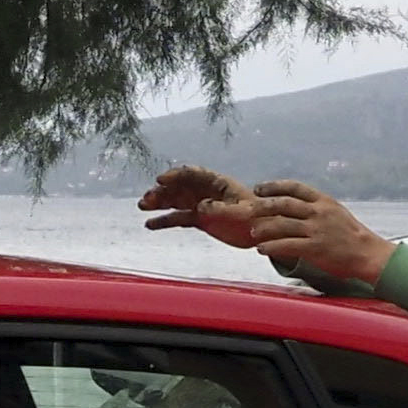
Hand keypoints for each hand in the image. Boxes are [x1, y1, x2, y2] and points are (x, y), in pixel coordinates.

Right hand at [139, 164, 266, 246]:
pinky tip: (150, 225)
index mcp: (217, 183)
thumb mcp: (241, 212)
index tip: (160, 180)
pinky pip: (178, 218)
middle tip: (147, 198)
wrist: (265, 232)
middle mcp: (206, 192)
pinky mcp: (200, 220)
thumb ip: (220, 208)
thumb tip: (199, 206)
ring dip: (159, 203)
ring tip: (142, 206)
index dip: (175, 175)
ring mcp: (201, 205)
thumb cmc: (258, 217)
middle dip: (161, 191)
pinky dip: (164, 220)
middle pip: (178, 187)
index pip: (192, 174)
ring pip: (175, 201)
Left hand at [240, 179, 395, 288]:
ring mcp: (317, 229)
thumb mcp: (335, 212)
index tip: (259, 188)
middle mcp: (319, 212)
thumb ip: (315, 208)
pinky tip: (262, 249)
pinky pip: (287, 245)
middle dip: (263, 205)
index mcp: (324, 201)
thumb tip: (291, 206)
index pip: (295, 187)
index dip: (274, 186)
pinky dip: (272, 246)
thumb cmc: (351, 235)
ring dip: (264, 228)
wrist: (368, 253)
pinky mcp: (316, 247)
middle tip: (249, 210)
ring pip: (283, 224)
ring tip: (253, 233)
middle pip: (284, 203)